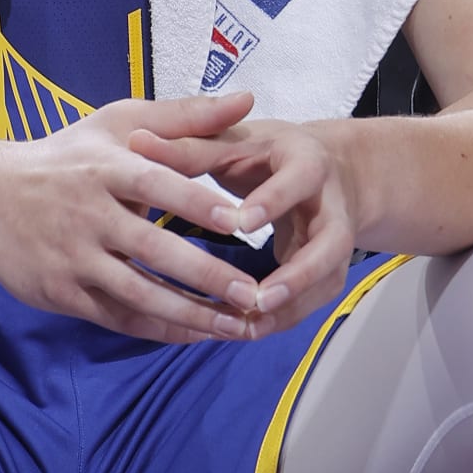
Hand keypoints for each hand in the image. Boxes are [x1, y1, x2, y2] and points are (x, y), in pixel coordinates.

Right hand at [0, 92, 279, 344]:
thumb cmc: (66, 157)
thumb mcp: (118, 124)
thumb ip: (185, 117)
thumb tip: (247, 100)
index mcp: (105, 168)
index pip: (158, 185)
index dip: (200, 204)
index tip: (243, 222)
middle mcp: (89, 214)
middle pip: (153, 250)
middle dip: (207, 276)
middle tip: (255, 295)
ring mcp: (74, 259)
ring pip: (138, 295)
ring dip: (190, 315)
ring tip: (238, 327)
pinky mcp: (62, 293)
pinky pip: (118, 318)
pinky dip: (159, 330)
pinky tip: (196, 334)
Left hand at [141, 112, 358, 339]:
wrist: (325, 171)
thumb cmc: (266, 154)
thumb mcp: (233, 143)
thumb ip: (190, 148)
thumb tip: (136, 142)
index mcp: (308, 162)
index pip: (299, 181)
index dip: (274, 202)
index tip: (241, 224)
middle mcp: (331, 205)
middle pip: (331, 244)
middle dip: (299, 274)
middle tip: (260, 298)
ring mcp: (336, 242)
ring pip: (325, 280)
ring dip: (290, 307)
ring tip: (247, 327)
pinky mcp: (329, 270)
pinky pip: (311, 301)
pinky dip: (282, 319)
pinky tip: (246, 331)